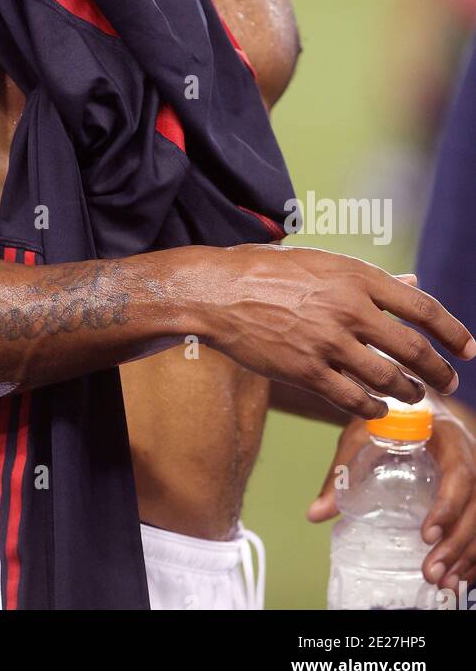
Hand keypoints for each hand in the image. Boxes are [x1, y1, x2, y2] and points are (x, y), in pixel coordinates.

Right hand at [198, 245, 475, 419]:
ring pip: (387, 379)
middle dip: (439, 370)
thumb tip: (414, 285)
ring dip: (408, 392)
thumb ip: (371, 279)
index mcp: (356, 277)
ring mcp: (328, 343)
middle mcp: (349, 309)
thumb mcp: (324, 263)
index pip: (422, 308)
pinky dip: (373, 408)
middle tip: (449, 381)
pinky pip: (353, 399)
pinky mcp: (306, 371)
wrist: (219, 291)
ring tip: (414, 394)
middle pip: (412, 349)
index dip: (452, 331)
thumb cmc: (268, 271)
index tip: (469, 348)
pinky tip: (378, 407)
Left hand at [306, 401, 475, 591]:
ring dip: (465, 556)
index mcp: (446, 440)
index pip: (458, 474)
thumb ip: (343, 472)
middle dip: (456, 543)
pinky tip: (457, 579)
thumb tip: (316, 513)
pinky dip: (472, 558)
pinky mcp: (472, 499)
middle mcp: (469, 460)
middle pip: (474, 505)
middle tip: (431, 570)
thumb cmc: (389, 422)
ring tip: (442, 581)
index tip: (427, 534)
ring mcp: (475, 482)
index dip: (447, 506)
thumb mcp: (363, 437)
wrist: (414, 411)